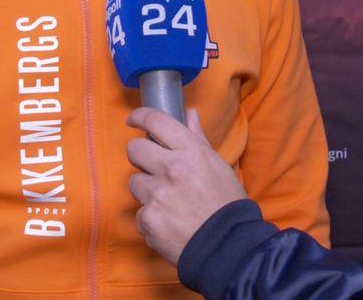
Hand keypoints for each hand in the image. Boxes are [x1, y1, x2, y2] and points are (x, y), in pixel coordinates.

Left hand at [125, 107, 247, 263]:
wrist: (229, 248)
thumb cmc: (227, 205)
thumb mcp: (218, 166)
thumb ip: (198, 139)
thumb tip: (190, 114)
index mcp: (191, 152)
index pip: (155, 121)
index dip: (139, 117)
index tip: (134, 120)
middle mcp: (171, 169)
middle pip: (134, 149)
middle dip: (140, 156)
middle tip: (152, 167)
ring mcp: (157, 195)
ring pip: (134, 182)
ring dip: (146, 190)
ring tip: (168, 202)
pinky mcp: (148, 219)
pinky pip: (140, 212)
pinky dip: (151, 218)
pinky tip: (170, 223)